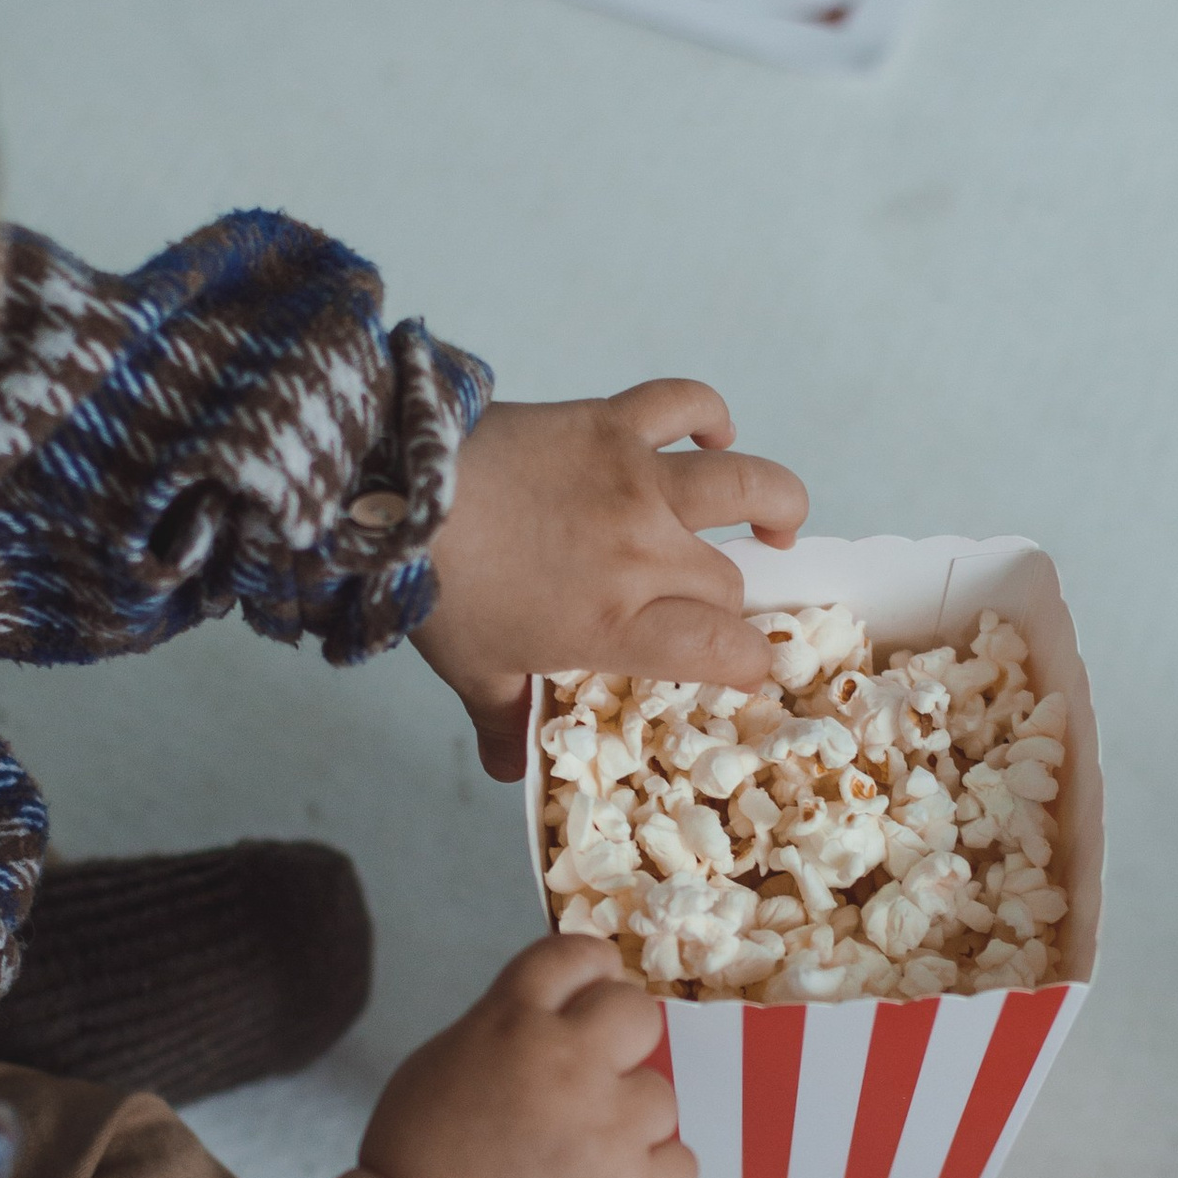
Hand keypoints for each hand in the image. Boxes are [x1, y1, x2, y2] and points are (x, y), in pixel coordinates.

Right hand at [277, 940, 691, 1177]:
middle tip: (589, 1085)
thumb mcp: (445, 1060)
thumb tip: (565, 1016)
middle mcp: (569, 1064)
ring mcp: (610, 1131)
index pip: (579, 956)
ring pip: (659, 1097)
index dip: (591, 974)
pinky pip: (681, 1164)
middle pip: (637, 1013)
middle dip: (618, 1042)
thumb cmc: (418, 1163)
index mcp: (511, 1022)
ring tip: (578, 1161)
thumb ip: (508, 1026)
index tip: (591, 997)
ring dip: (627, 1123)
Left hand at [415, 382, 807, 780]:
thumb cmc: (440, 589)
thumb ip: (505, 721)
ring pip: (747, 486)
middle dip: (728, 602)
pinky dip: (708, 415)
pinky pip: (686, 405)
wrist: (400, 492)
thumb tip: (512, 773)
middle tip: (710, 606)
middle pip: (728, 581)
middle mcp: (646, 553)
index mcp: (619, 623)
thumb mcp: (474, 671)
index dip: (750, 664)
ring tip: (777, 525)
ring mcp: (637, 480)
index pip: (724, 651)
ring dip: (776, 507)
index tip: (747, 668)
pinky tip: (711, 434)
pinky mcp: (613, 422)